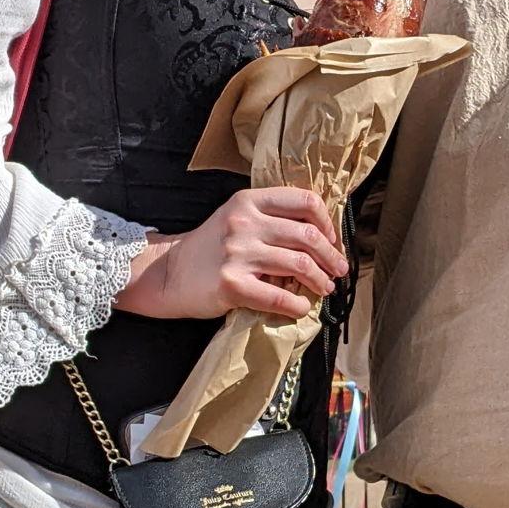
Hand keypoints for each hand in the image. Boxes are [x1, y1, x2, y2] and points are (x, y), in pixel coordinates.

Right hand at [117, 187, 347, 320]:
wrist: (169, 273)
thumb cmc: (210, 246)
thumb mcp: (237, 218)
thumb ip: (271, 219)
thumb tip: (320, 235)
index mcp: (249, 201)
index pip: (304, 200)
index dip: (327, 222)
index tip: (332, 240)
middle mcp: (244, 222)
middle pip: (307, 235)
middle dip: (332, 256)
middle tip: (339, 270)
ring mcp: (237, 253)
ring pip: (299, 264)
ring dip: (321, 280)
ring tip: (326, 288)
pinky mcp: (231, 284)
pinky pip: (278, 296)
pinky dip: (297, 304)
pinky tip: (301, 307)